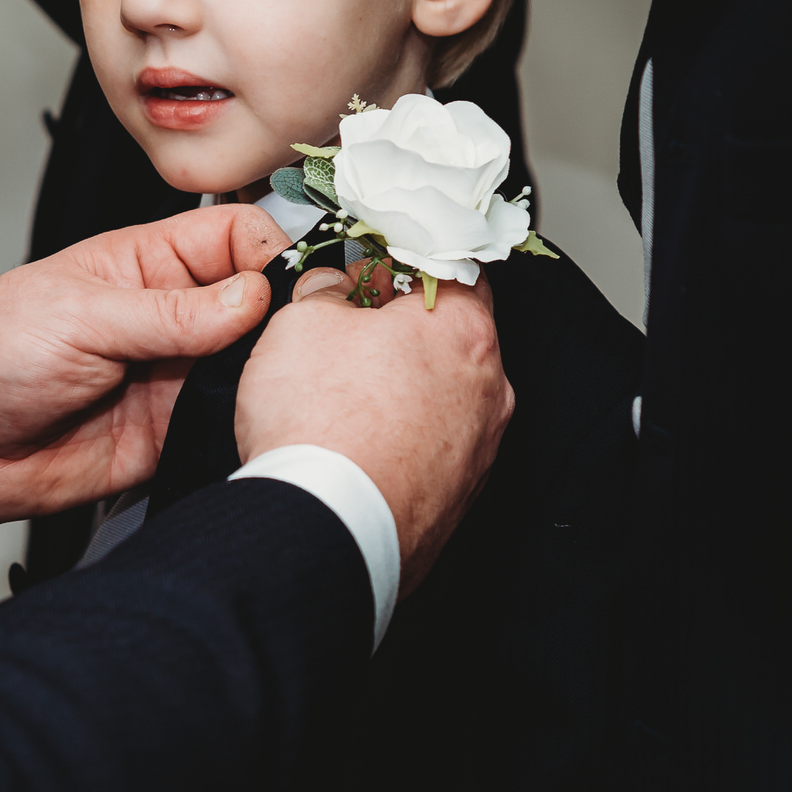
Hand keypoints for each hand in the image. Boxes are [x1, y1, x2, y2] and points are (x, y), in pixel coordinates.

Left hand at [0, 204, 285, 531]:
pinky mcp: (175, 432)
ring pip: (255, 367)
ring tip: (274, 388)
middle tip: (298, 343)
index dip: (271, 253)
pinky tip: (254, 427)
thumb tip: (252, 295)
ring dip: (272, 377)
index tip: (290, 283)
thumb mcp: (78, 318)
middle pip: (260, 304)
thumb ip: (168, 313)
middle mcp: (170, 317)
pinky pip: (230, 425)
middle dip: (286, 319)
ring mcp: (176, 375)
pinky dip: (249, 427)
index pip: (236, 237)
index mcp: (146, 263)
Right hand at [234, 267, 513, 594]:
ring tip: (339, 400)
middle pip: (451, 337)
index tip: (368, 273)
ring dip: (400, 391)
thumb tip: (330, 291)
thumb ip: (326, 292)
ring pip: (442, 398)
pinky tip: (352, 447)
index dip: (404, 264)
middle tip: (344, 335)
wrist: (324, 527)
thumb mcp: (301, 322)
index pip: (454, 268)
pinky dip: (398, 442)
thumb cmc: (323, 428)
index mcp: (464, 330)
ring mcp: (479, 449)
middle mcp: (490, 389)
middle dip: (401, 332)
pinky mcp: (457, 498)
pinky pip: (430, 450)